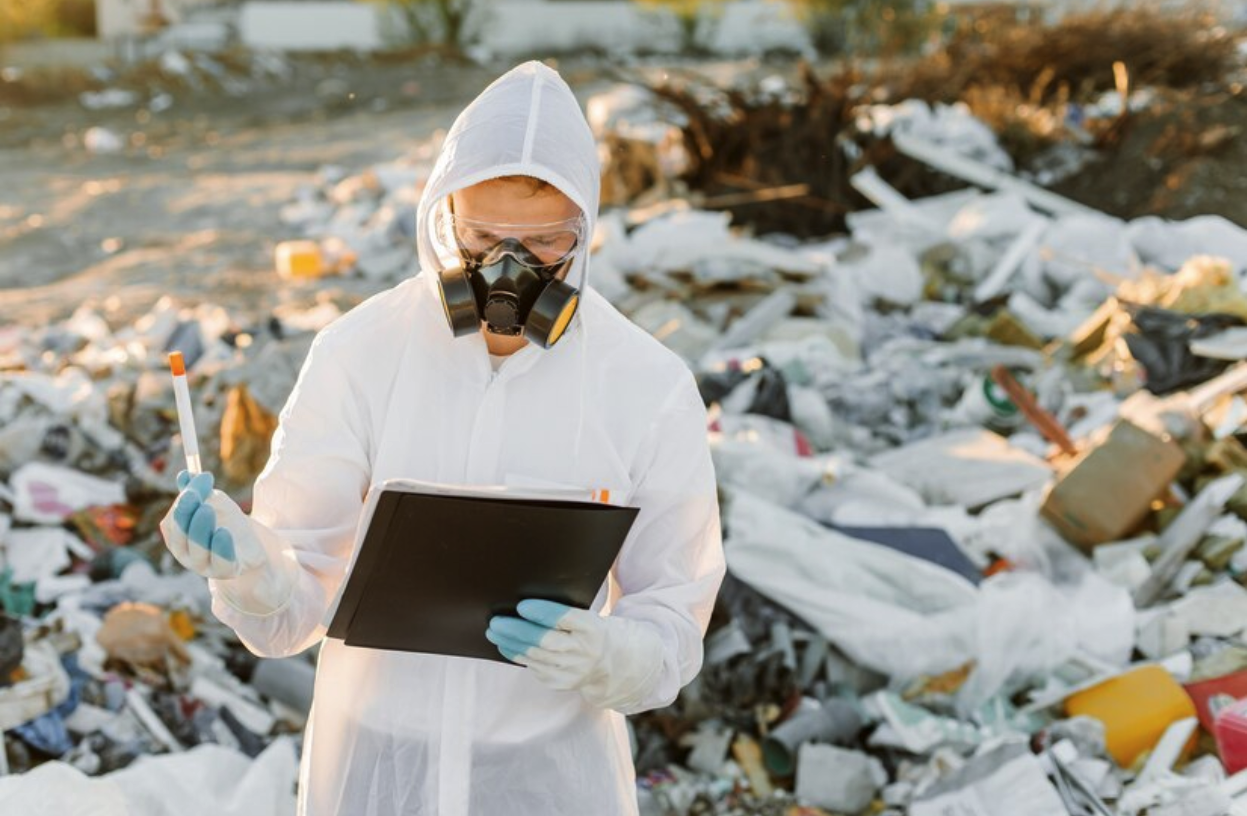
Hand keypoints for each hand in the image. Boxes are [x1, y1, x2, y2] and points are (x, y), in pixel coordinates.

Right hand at [160, 471, 264, 578]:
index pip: (172, 521)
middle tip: (195, 494)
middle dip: (186, 512)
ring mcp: (203, 566)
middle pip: (181, 534)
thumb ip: (199, 491)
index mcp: (177, 537)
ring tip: (208, 509)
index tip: (200, 478)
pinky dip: (220, 547)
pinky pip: (220, 562)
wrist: (250, 547)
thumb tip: (185, 474)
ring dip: (200, 528)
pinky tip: (223, 533)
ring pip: (197, 548)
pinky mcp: (225, 572)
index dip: (184, 500)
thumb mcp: (214, 503)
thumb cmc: (227, 523)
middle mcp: (185, 554)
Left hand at [486, 599, 663, 711]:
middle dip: (517, 630)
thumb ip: (562, 614)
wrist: (612, 664)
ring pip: (536, 656)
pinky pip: (535, 668)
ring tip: (494, 632)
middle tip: (497, 621)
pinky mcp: (562, 683)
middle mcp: (584, 651)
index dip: (542, 612)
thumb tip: (525, 607)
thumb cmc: (591, 632)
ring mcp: (573, 671)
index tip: (522, 606)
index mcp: (592, 628)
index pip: (565, 619)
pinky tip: (507, 646)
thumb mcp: (586, 618)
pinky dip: (519, 656)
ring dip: (511, 643)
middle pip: (545, 640)